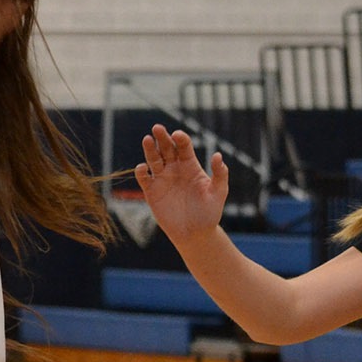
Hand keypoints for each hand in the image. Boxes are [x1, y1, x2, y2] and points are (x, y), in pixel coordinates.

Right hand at [135, 125, 228, 242]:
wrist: (195, 233)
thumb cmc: (209, 213)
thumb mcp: (218, 192)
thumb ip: (220, 174)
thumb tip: (218, 155)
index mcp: (190, 166)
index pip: (184, 147)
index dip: (181, 139)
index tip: (178, 136)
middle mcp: (175, 169)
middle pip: (166, 148)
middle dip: (162, 137)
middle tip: (157, 128)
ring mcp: (162, 179)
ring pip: (153, 159)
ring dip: (149, 149)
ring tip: (147, 139)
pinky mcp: (152, 191)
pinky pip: (144, 178)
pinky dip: (141, 172)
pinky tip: (143, 168)